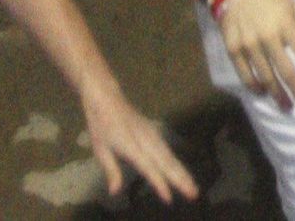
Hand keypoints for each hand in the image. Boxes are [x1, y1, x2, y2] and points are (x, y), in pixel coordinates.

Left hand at [77, 77, 196, 204]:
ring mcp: (151, 133)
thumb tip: (115, 192)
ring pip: (169, 156)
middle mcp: (144, 139)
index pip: (148, 166)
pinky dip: (176, 162)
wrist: (106, 96)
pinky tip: (182, 172)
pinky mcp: (153, 131)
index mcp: (130, 144)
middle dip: (180, 178)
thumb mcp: (100, 149)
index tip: (169, 198)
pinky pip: (167, 149)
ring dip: (182, 171)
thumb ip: (111, 170)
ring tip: (193, 187)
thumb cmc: (100, 124)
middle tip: (194, 194)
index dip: (158, 183)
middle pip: (165, 161)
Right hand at [219, 0, 294, 111]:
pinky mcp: (233, 49)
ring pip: (267, 77)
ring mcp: (249, 45)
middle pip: (287, 71)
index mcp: (286, 24)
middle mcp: (268, 37)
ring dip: (279, 95)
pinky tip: (263, 93)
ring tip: (288, 107)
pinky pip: (245, 74)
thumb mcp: (293, 4)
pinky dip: (254, 87)